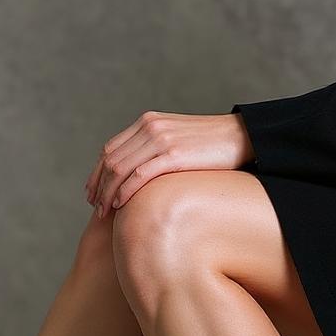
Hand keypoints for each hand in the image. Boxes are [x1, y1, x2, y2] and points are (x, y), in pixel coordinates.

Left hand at [85, 111, 254, 216]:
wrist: (242, 137)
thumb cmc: (213, 146)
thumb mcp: (178, 141)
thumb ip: (156, 151)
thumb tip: (141, 174)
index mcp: (148, 122)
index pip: (110, 149)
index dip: (97, 173)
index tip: (93, 193)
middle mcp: (150, 127)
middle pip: (110, 160)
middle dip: (98, 186)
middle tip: (94, 208)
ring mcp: (161, 140)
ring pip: (119, 168)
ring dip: (107, 193)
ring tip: (103, 213)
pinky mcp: (173, 155)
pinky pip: (139, 176)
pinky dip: (124, 192)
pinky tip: (120, 206)